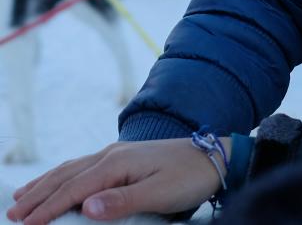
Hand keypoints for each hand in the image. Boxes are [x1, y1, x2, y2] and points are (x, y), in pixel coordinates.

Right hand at [6, 136, 231, 224]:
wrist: (213, 157)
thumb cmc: (188, 178)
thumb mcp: (159, 194)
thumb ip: (121, 202)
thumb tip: (85, 208)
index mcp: (117, 162)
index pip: (74, 188)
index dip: (47, 208)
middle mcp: (112, 153)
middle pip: (67, 175)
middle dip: (38, 195)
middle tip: (11, 215)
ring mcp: (117, 153)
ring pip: (72, 168)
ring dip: (46, 183)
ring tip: (22, 198)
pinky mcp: (123, 158)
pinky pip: (84, 166)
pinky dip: (64, 175)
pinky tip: (60, 181)